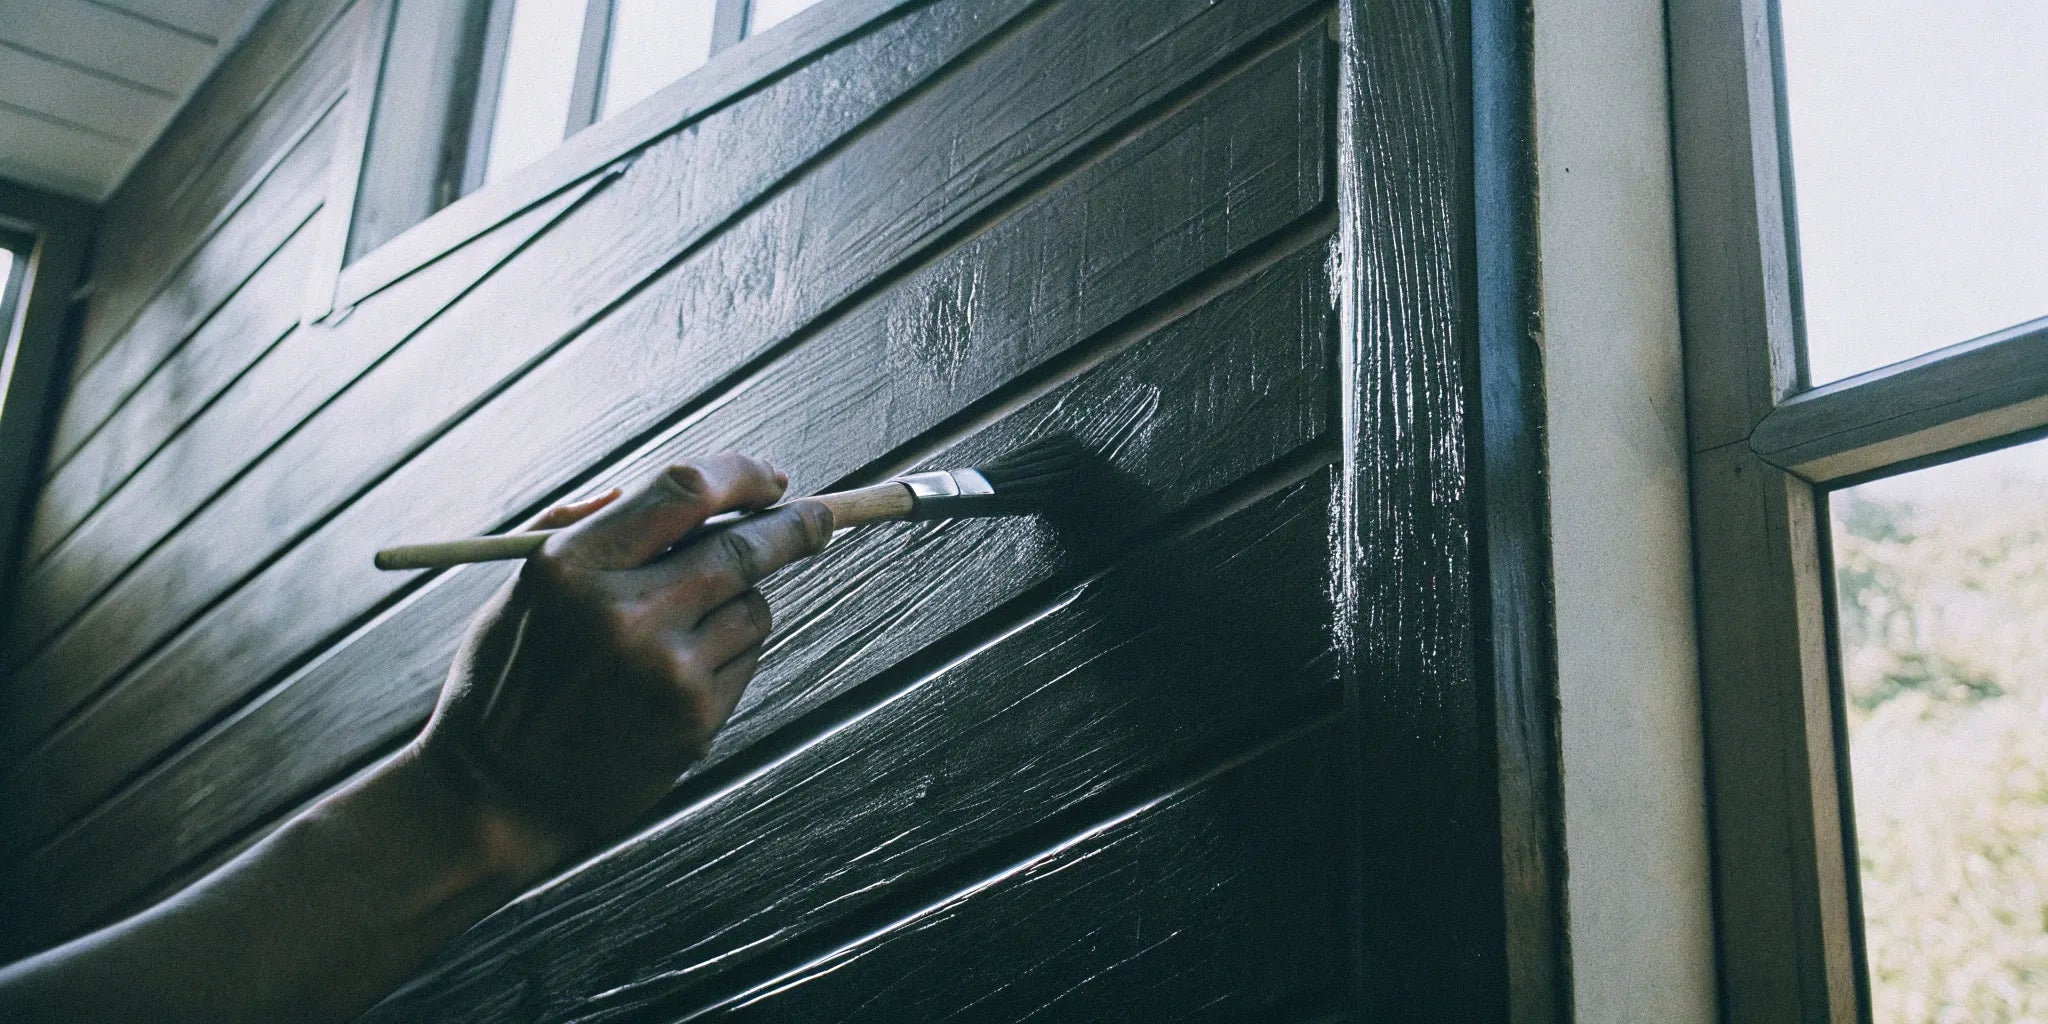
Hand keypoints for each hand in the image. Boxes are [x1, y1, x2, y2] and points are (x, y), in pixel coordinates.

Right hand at [412, 454, 833, 870]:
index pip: (685, 490)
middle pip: (745, 546)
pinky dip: (731, 650)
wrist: (497, 796)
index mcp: (570, 567)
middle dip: (795, 527)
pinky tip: (679, 674)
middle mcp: (623, 614)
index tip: (772, 478)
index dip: (743, 476)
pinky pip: (747, 657)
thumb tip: (690, 492)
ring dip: (744, 599)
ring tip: (689, 625)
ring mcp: (666, 670)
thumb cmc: (511, 680)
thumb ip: (592, 528)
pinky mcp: (695, 718)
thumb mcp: (523, 588)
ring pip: (755, 605)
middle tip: (820, 518)